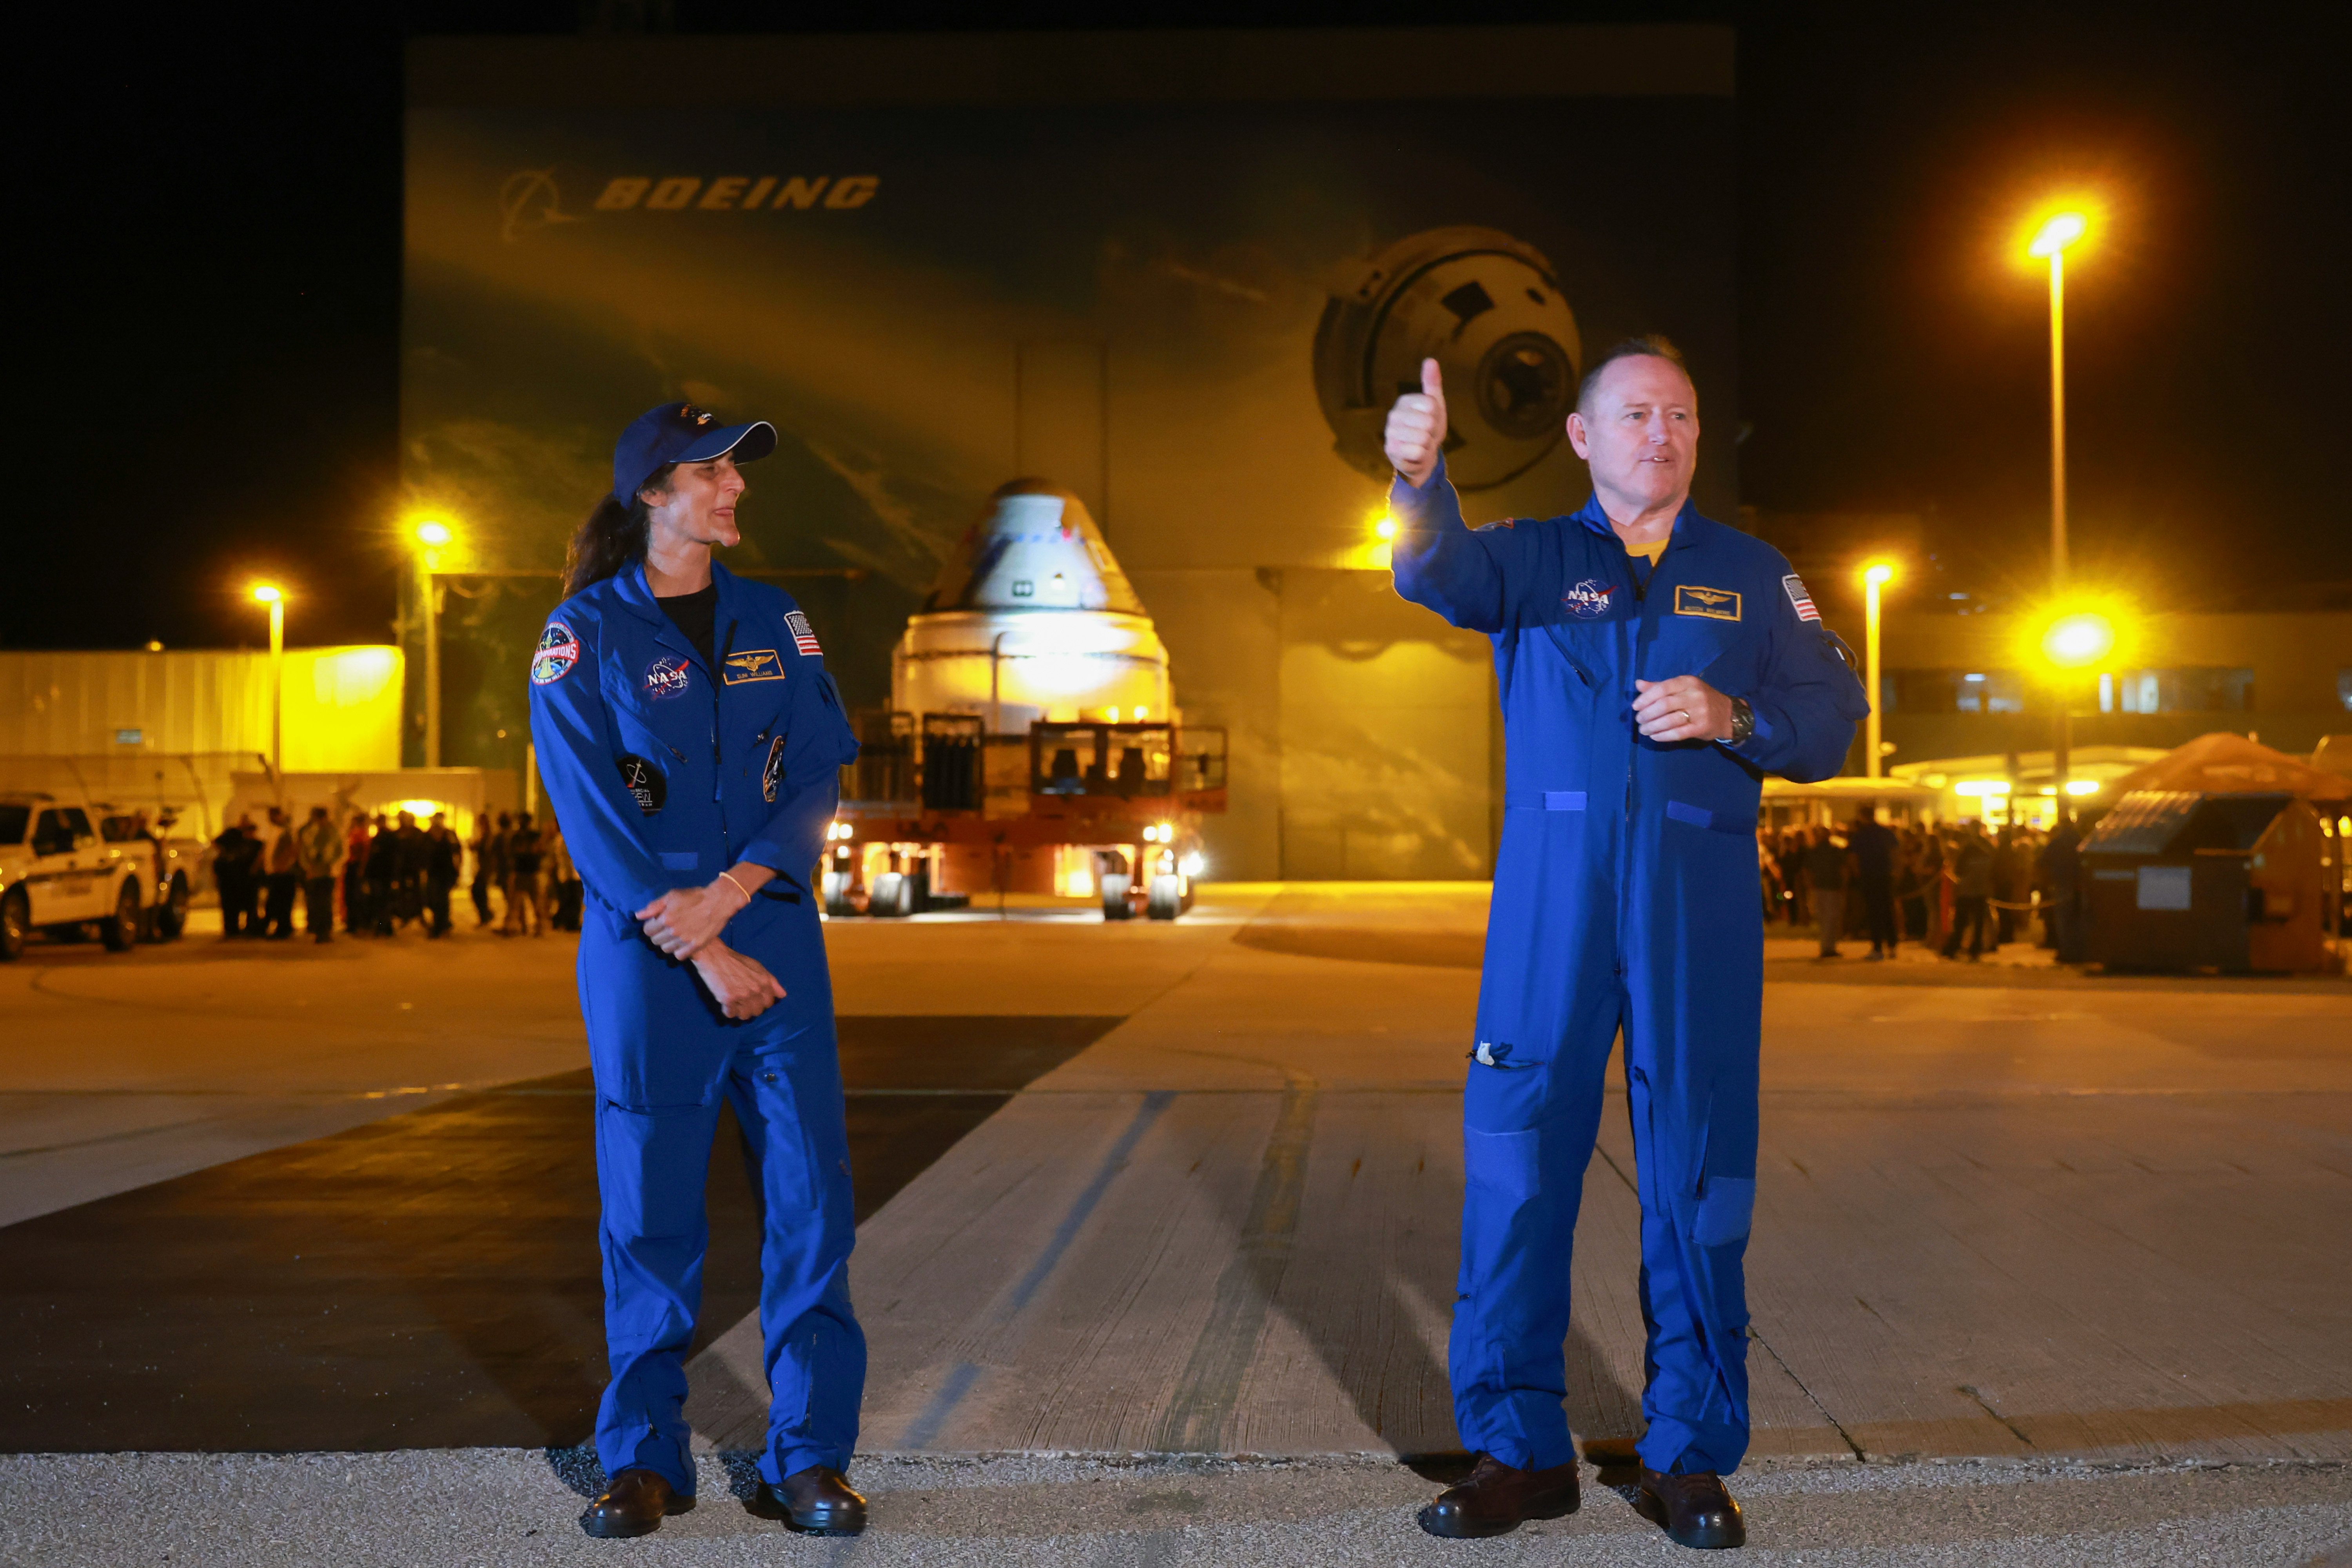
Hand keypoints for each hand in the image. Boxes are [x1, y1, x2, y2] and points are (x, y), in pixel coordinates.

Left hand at [637, 866, 768, 957]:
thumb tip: (638, 915)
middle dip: (658, 935)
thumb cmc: (694, 896)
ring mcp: (685, 940)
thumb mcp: (672, 895)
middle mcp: (673, 931)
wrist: (718, 902)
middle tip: (666, 929)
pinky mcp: (696, 946)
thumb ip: (654, 906)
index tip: (657, 923)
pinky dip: (678, 951)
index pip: (647, 930)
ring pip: (666, 950)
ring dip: (667, 944)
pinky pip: (679, 956)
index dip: (651, 926)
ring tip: (674, 936)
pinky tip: (682, 944)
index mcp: (665, 918)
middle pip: (655, 941)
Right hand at [691, 940, 786, 1020]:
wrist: (716, 957)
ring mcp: (742, 996)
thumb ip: (772, 982)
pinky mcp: (728, 1000)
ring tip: (734, 1003)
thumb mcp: (758, 967)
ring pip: (745, 1016)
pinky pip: (730, 1015)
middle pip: (757, 1011)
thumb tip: (783, 995)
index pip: (769, 1003)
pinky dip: (727, 1011)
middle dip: (750, 1008)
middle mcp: (756, 990)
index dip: (761, 1002)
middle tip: (742, 1001)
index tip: (753, 999)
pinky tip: (725, 1002)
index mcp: (764, 982)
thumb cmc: (737, 961)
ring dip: (739, 1011)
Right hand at [1383, 357, 1447, 488]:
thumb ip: (1432, 383)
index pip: (1432, 405)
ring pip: (1423, 438)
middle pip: (1428, 422)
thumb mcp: (1434, 405)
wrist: (1419, 457)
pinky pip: (1418, 452)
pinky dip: (1421, 456)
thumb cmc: (1427, 429)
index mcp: (1404, 401)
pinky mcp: (1391, 450)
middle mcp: (1394, 415)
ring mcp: (1391, 433)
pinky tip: (1415, 455)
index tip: (1431, 421)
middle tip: (1426, 435)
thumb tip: (1430, 360)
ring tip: (1421, 445)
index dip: (1437, 416)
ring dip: (1427, 445)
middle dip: (1433, 432)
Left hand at [1633, 676, 1734, 742]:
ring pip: (1669, 720)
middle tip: (1639, 720)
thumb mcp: (1682, 687)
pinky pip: (1677, 733)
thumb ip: (1660, 686)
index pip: (1662, 688)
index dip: (1646, 698)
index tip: (1635, 707)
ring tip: (1643, 730)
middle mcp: (1694, 695)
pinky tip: (1654, 736)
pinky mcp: (1701, 728)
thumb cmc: (1700, 698)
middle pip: (1664, 705)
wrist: (1727, 714)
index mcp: (1687, 682)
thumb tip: (1638, 684)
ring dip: (1652, 727)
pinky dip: (1663, 736)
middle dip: (1647, 714)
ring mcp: (1699, 712)